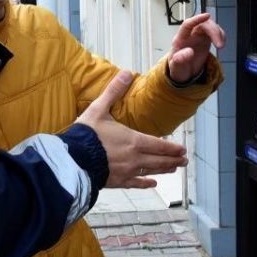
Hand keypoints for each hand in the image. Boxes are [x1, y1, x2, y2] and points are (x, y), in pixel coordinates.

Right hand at [75, 71, 187, 187]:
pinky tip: (152, 184)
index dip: (173, 148)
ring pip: (151, 171)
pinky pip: (136, 183)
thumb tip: (126, 73)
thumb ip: (114, 91)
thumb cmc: (86, 134)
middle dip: (173, 160)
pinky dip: (146, 184)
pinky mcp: (117, 181)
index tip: (182, 149)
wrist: (73, 159)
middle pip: (159, 160)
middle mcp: (134, 158)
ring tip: (174, 169)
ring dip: (164, 170)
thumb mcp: (99, 108)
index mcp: (133, 140)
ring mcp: (127, 171)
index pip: (160, 145)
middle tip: (184, 160)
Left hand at [167, 13, 225, 83]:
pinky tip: (221, 42)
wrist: (183, 71)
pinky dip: (220, 35)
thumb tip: (188, 52)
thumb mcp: (176, 68)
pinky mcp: (205, 38)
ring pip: (210, 26)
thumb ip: (179, 61)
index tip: (207, 16)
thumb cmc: (178, 67)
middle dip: (213, 31)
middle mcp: (190, 35)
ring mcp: (198, 35)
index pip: (187, 24)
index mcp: (180, 40)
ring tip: (221, 46)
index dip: (197, 19)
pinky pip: (214, 31)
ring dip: (218, 33)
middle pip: (202, 24)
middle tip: (219, 44)